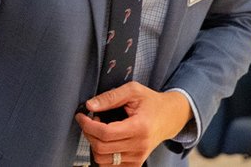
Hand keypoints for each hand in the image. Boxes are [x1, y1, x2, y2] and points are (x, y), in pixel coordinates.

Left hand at [74, 83, 190, 165]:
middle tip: (90, 121)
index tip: (81, 116)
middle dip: (89, 133)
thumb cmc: (151, 103)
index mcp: (139, 127)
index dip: (88, 125)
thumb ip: (110, 97)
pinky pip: (111, 166)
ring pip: (103, 160)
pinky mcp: (136, 164)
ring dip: (94, 145)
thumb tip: (90, 105)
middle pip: (101, 148)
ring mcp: (138, 157)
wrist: (170, 117)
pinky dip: (103, 155)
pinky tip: (106, 141)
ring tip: (100, 130)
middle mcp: (139, 146)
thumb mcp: (133, 90)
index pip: (105, 133)